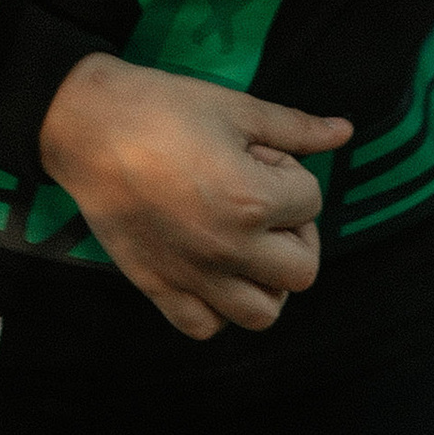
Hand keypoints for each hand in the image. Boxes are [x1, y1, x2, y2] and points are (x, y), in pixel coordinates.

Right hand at [37, 50, 349, 338]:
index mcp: (252, 202)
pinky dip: (218, 310)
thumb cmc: (164, 108)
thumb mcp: (237, 108)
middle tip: (268, 204)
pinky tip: (213, 272)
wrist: (89, 126)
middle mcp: (228, 251)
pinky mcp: (158, 289)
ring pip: (261, 314)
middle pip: (303, 270)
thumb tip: (344, 132)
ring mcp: (193, 277)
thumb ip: (295, 128)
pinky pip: (204, 326)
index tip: (261, 157)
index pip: (313, 202)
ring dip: (267, 282)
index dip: (293, 174)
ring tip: (249, 244)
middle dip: (297, 234)